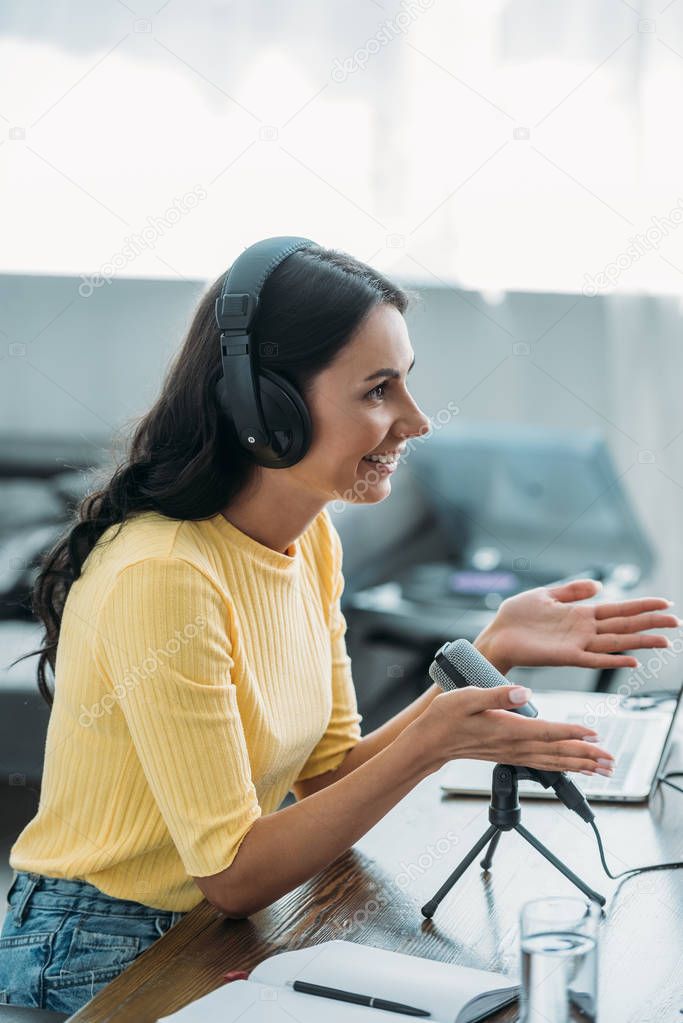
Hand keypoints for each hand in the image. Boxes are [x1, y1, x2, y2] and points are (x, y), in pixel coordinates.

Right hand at [415, 684, 614, 775]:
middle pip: (557, 753)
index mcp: (507, 730)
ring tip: (602, 768)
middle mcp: (514, 746)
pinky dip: (562, 766)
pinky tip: (572, 766)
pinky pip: (543, 763)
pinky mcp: (510, 755)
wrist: (430, 741)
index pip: (547, 732)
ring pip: (553, 761)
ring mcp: (513, 753)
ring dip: (580, 764)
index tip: (594, 733)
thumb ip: (497, 695)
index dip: (572, 732)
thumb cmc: (445, 718)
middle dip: (586, 757)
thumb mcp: (467, 697)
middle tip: (611, 761)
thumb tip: (523, 692)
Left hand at [475, 580, 679, 674]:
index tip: (665, 603)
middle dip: (650, 623)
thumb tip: (598, 585)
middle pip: (624, 626)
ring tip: (665, 641)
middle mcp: (583, 630)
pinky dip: (612, 661)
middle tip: (677, 622)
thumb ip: (572, 591)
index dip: (642, 606)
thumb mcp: (546, 595)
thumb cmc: (517, 617)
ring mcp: (577, 644)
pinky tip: (631, 661)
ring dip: (640, 642)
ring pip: (616, 643)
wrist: (495, 634)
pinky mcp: (565, 657)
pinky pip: (593, 660)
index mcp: (580, 614)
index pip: (619, 609)